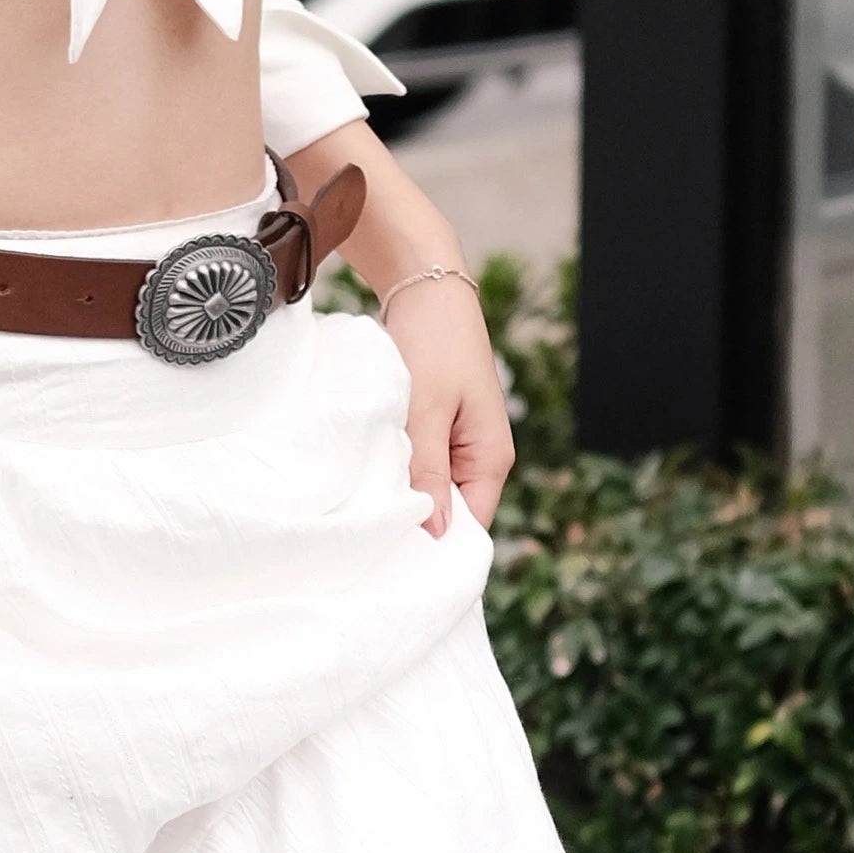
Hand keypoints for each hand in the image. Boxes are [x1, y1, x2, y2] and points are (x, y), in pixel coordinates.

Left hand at [383, 269, 513, 535]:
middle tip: (368, 545)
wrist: (425, 287)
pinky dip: (395, 473)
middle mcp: (478, 458)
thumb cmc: (435, 343)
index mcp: (491, 459)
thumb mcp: (427, 410)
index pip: (470, 528)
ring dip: (400, 498)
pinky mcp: (433, 431)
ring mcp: (455, 445)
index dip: (436, 549)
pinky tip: (366, 482)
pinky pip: (416, 467)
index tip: (392, 564)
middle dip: (414, 527)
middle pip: (449, 514)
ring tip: (362, 517)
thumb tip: (436, 533)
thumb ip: (429, 471)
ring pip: (428, 490)